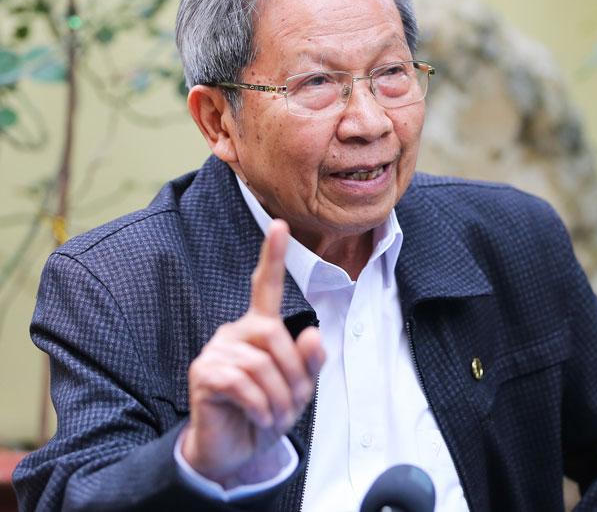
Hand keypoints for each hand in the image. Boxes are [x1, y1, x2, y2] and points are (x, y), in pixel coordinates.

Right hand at [181, 219, 324, 485]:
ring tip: (274, 416)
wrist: (235, 451)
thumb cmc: (267, 412)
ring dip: (277, 397)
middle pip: (273, 334)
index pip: (264, 287)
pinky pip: (241, 383)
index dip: (272, 256)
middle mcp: (235, 332)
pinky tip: (259, 418)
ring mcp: (216, 351)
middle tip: (292, 403)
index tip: (280, 225)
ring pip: (259, 363)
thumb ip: (308, 362)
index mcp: (259, 329)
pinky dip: (259, 406)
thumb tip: (312, 332)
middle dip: (292, 373)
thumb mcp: (298, 389)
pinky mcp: (204, 373)